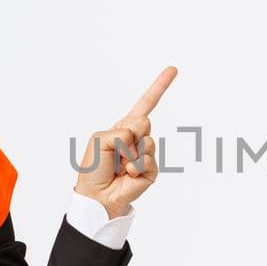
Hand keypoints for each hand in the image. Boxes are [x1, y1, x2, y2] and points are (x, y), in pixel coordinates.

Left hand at [74, 66, 177, 218]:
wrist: (97, 195)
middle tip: (118, 150)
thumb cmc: (94, 168)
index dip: (159, 87)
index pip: (145, 104)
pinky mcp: (151, 170)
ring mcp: (145, 154)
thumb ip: (121, 131)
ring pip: (148, 141)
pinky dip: (136, 167)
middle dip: (131, 133)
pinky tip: (127, 175)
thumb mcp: (100, 139)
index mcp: (124, 127)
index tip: (172, 70)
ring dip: (131, 154)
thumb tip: (139, 139)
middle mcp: (137, 138)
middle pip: (145, 121)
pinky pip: (149, 160)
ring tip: (120, 166)